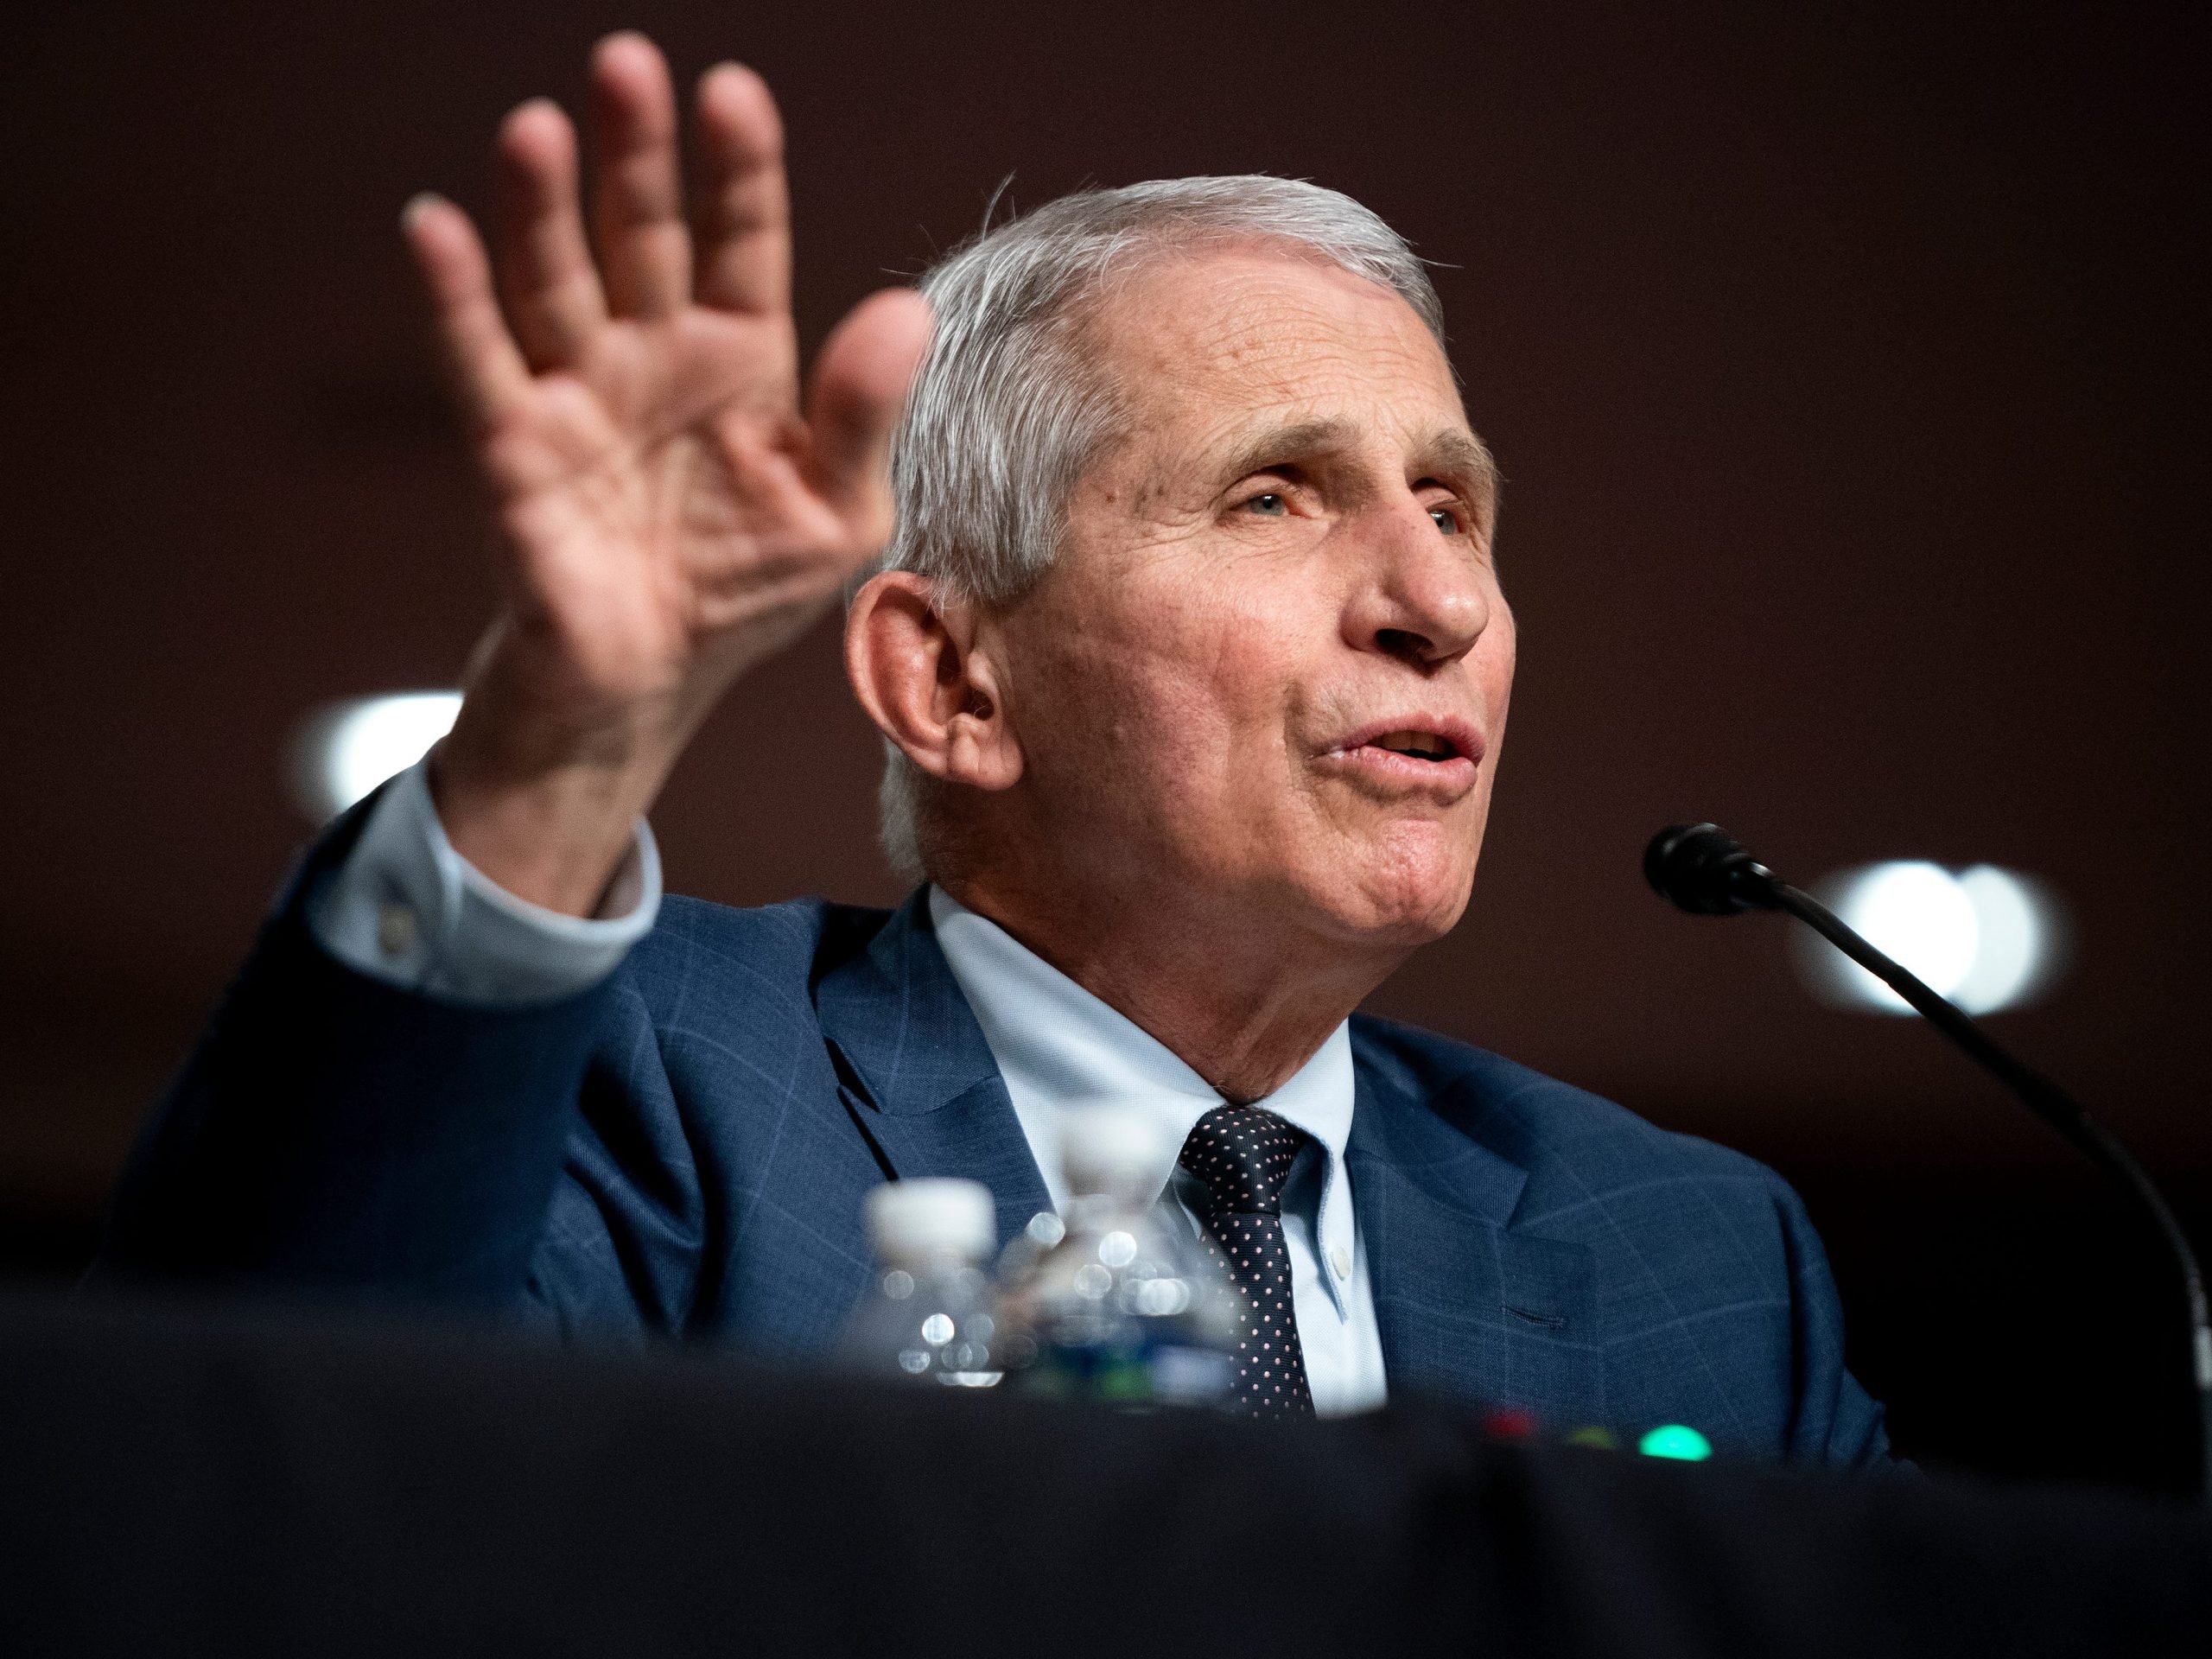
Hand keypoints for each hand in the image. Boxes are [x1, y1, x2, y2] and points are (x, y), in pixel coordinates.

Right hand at [402, 32, 929, 913]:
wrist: (650, 682)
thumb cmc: (745, 590)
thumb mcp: (836, 515)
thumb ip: (863, 416)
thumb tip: (905, 308)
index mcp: (742, 360)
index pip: (741, 244)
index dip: (738, 172)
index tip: (732, 93)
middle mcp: (654, 355)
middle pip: (641, 235)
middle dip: (635, 155)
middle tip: (626, 64)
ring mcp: (579, 393)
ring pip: (556, 281)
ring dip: (540, 208)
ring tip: (535, 129)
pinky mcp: (514, 448)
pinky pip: (481, 363)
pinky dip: (455, 299)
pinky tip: (435, 227)